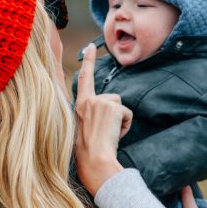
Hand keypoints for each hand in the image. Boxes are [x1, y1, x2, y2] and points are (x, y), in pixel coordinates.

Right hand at [74, 43, 132, 195]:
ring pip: (120, 106)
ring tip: (109, 135)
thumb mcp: (84, 128)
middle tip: (105, 134)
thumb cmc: (89, 152)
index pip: (84, 79)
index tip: (91, 46)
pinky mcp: (112, 107)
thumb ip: (92, 115)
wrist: (94, 161)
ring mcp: (99, 102)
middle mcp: (87, 101)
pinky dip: (125, 126)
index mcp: (79, 106)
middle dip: (115, 115)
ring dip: (120, 121)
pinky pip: (127, 114)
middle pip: (112, 99)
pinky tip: (115, 136)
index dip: (88, 61)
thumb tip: (105, 113)